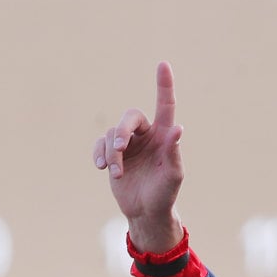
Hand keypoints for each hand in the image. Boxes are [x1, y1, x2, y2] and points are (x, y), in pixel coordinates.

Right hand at [92, 61, 184, 253]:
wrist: (145, 212)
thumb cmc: (164, 194)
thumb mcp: (173, 175)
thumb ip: (174, 152)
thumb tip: (178, 129)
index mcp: (163, 135)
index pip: (165, 105)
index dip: (164, 85)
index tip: (163, 65)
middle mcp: (146, 135)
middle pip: (130, 117)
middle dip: (123, 131)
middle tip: (120, 148)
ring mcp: (128, 144)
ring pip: (112, 134)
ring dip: (112, 153)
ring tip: (117, 173)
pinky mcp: (112, 155)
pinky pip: (100, 144)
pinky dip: (98, 153)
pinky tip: (100, 167)